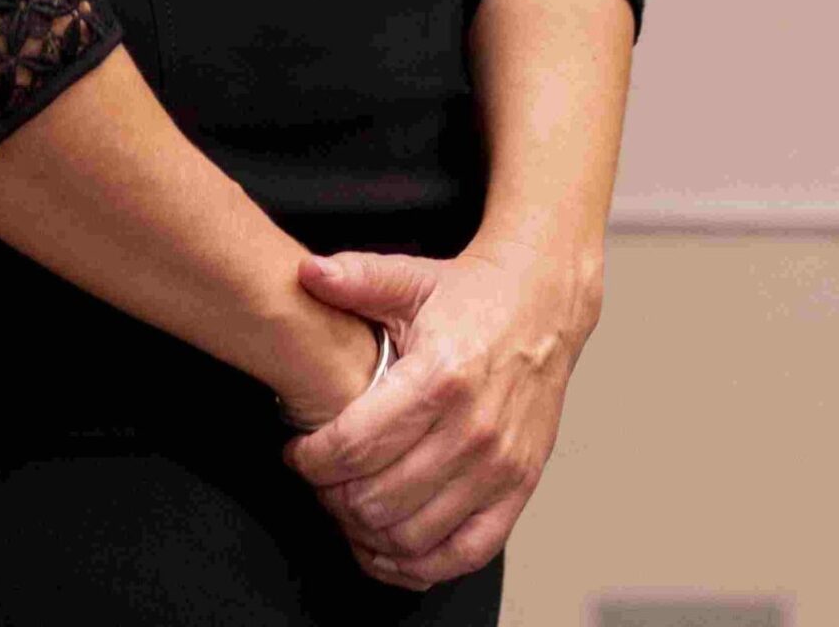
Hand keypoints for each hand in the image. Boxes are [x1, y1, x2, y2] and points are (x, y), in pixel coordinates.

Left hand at [279, 236, 601, 592]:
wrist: (542, 303)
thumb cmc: (470, 295)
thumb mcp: (408, 277)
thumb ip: (353, 278)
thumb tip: (306, 273)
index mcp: (439, 377)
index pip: (356, 445)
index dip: (312, 459)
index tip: (296, 452)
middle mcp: (472, 429)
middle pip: (378, 498)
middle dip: (332, 496)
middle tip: (318, 479)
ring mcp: (500, 466)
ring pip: (414, 535)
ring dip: (366, 533)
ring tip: (345, 506)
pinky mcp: (519, 488)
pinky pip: (465, 554)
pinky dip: (419, 565)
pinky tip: (388, 547)